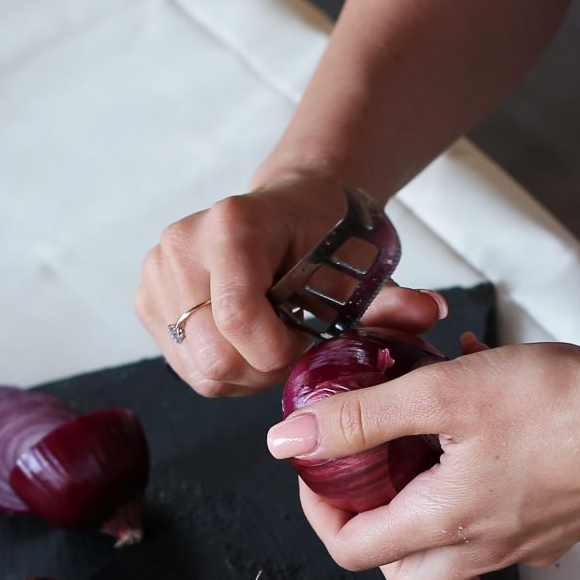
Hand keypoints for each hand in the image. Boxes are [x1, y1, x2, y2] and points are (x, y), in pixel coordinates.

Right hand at [134, 174, 446, 395]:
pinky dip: (224, 368)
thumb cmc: (327, 236)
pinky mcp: (147, 300)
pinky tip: (248, 341)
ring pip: (200, 370)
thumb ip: (391, 300)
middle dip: (263, 367)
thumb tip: (432, 313)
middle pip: (214, 356)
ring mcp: (156, 273)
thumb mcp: (362, 267)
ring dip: (246, 372)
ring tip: (272, 339)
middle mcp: (180, 243)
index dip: (277, 351)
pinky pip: (187, 368)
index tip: (306, 340)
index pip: (236, 320)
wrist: (294, 207)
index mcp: (232, 224)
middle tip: (294, 346)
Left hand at [267, 340, 579, 579]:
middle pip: (402, 574)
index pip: (351, 550)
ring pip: (454, 554)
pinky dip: (480, 494)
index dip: (318, 509)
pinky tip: (493, 438)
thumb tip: (287, 440)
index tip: (319, 464)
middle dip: (372, 530)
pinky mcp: (563, 529)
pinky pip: (504, 528)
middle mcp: (485, 552)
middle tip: (370, 474)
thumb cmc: (560, 402)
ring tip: (428, 446)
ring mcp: (529, 547)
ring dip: (427, 509)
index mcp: (444, 525)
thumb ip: (360, 418)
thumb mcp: (443, 393)